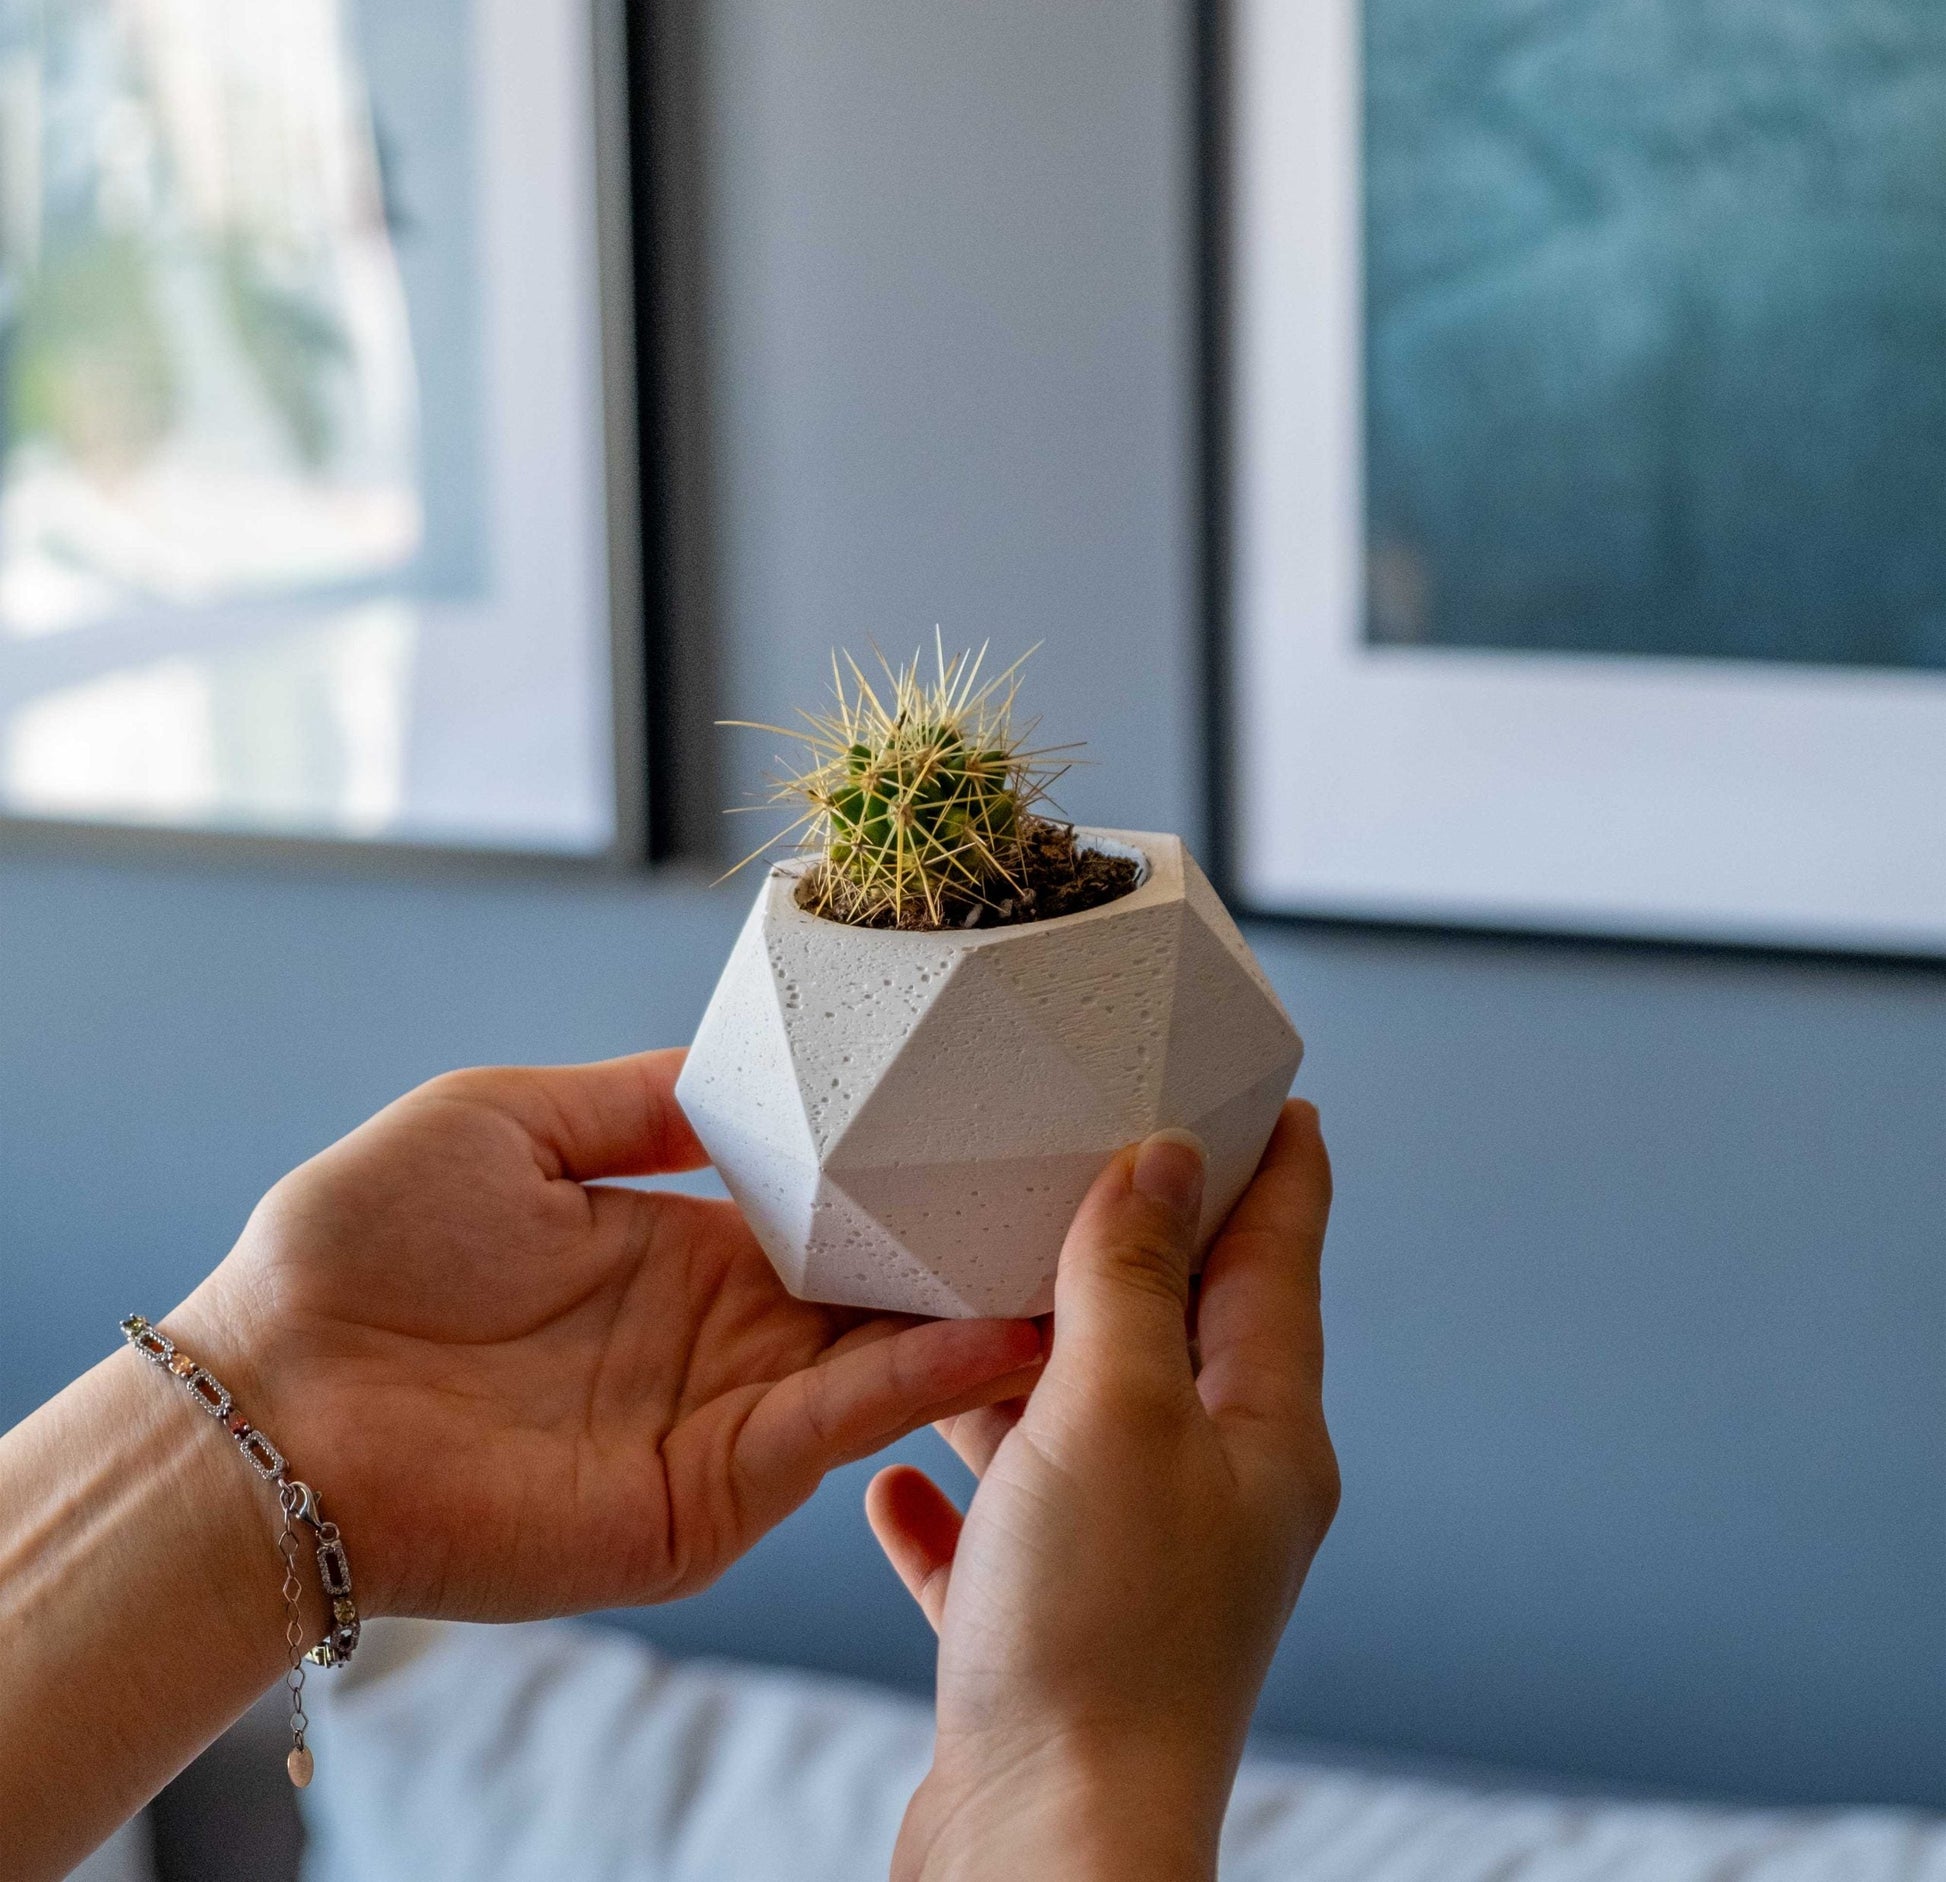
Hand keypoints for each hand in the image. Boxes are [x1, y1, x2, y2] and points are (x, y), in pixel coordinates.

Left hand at [171, 1050, 1043, 1624]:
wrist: (274, 1403)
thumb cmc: (355, 1248)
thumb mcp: (503, 1117)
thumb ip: (635, 1096)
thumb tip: (738, 1062)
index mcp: (675, 1244)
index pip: (824, 1212)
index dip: (905, 1178)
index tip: (993, 1132)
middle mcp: (715, 1333)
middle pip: (874, 1286)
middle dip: (968, 1247)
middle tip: (1087, 1192)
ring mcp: (719, 1416)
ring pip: (880, 1357)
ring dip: (976, 1313)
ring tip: (1084, 1258)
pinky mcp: (707, 1492)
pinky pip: (832, 1425)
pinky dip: (920, 1379)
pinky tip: (997, 1330)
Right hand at [867, 1104, 1337, 1881]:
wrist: (1043, 1854)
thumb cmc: (1097, 1637)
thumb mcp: (1115, 1411)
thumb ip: (1132, 1280)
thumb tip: (1161, 1162)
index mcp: (1260, 1431)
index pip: (1279, 1259)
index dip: (1277, 1169)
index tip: (1274, 1097)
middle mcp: (1209, 1493)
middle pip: (1178, 1333)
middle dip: (1136, 1246)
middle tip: (1095, 1157)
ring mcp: (1132, 1566)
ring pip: (1076, 1427)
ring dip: (1021, 1364)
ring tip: (963, 1290)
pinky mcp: (1050, 1633)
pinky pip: (1002, 1537)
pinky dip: (957, 1499)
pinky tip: (896, 1481)